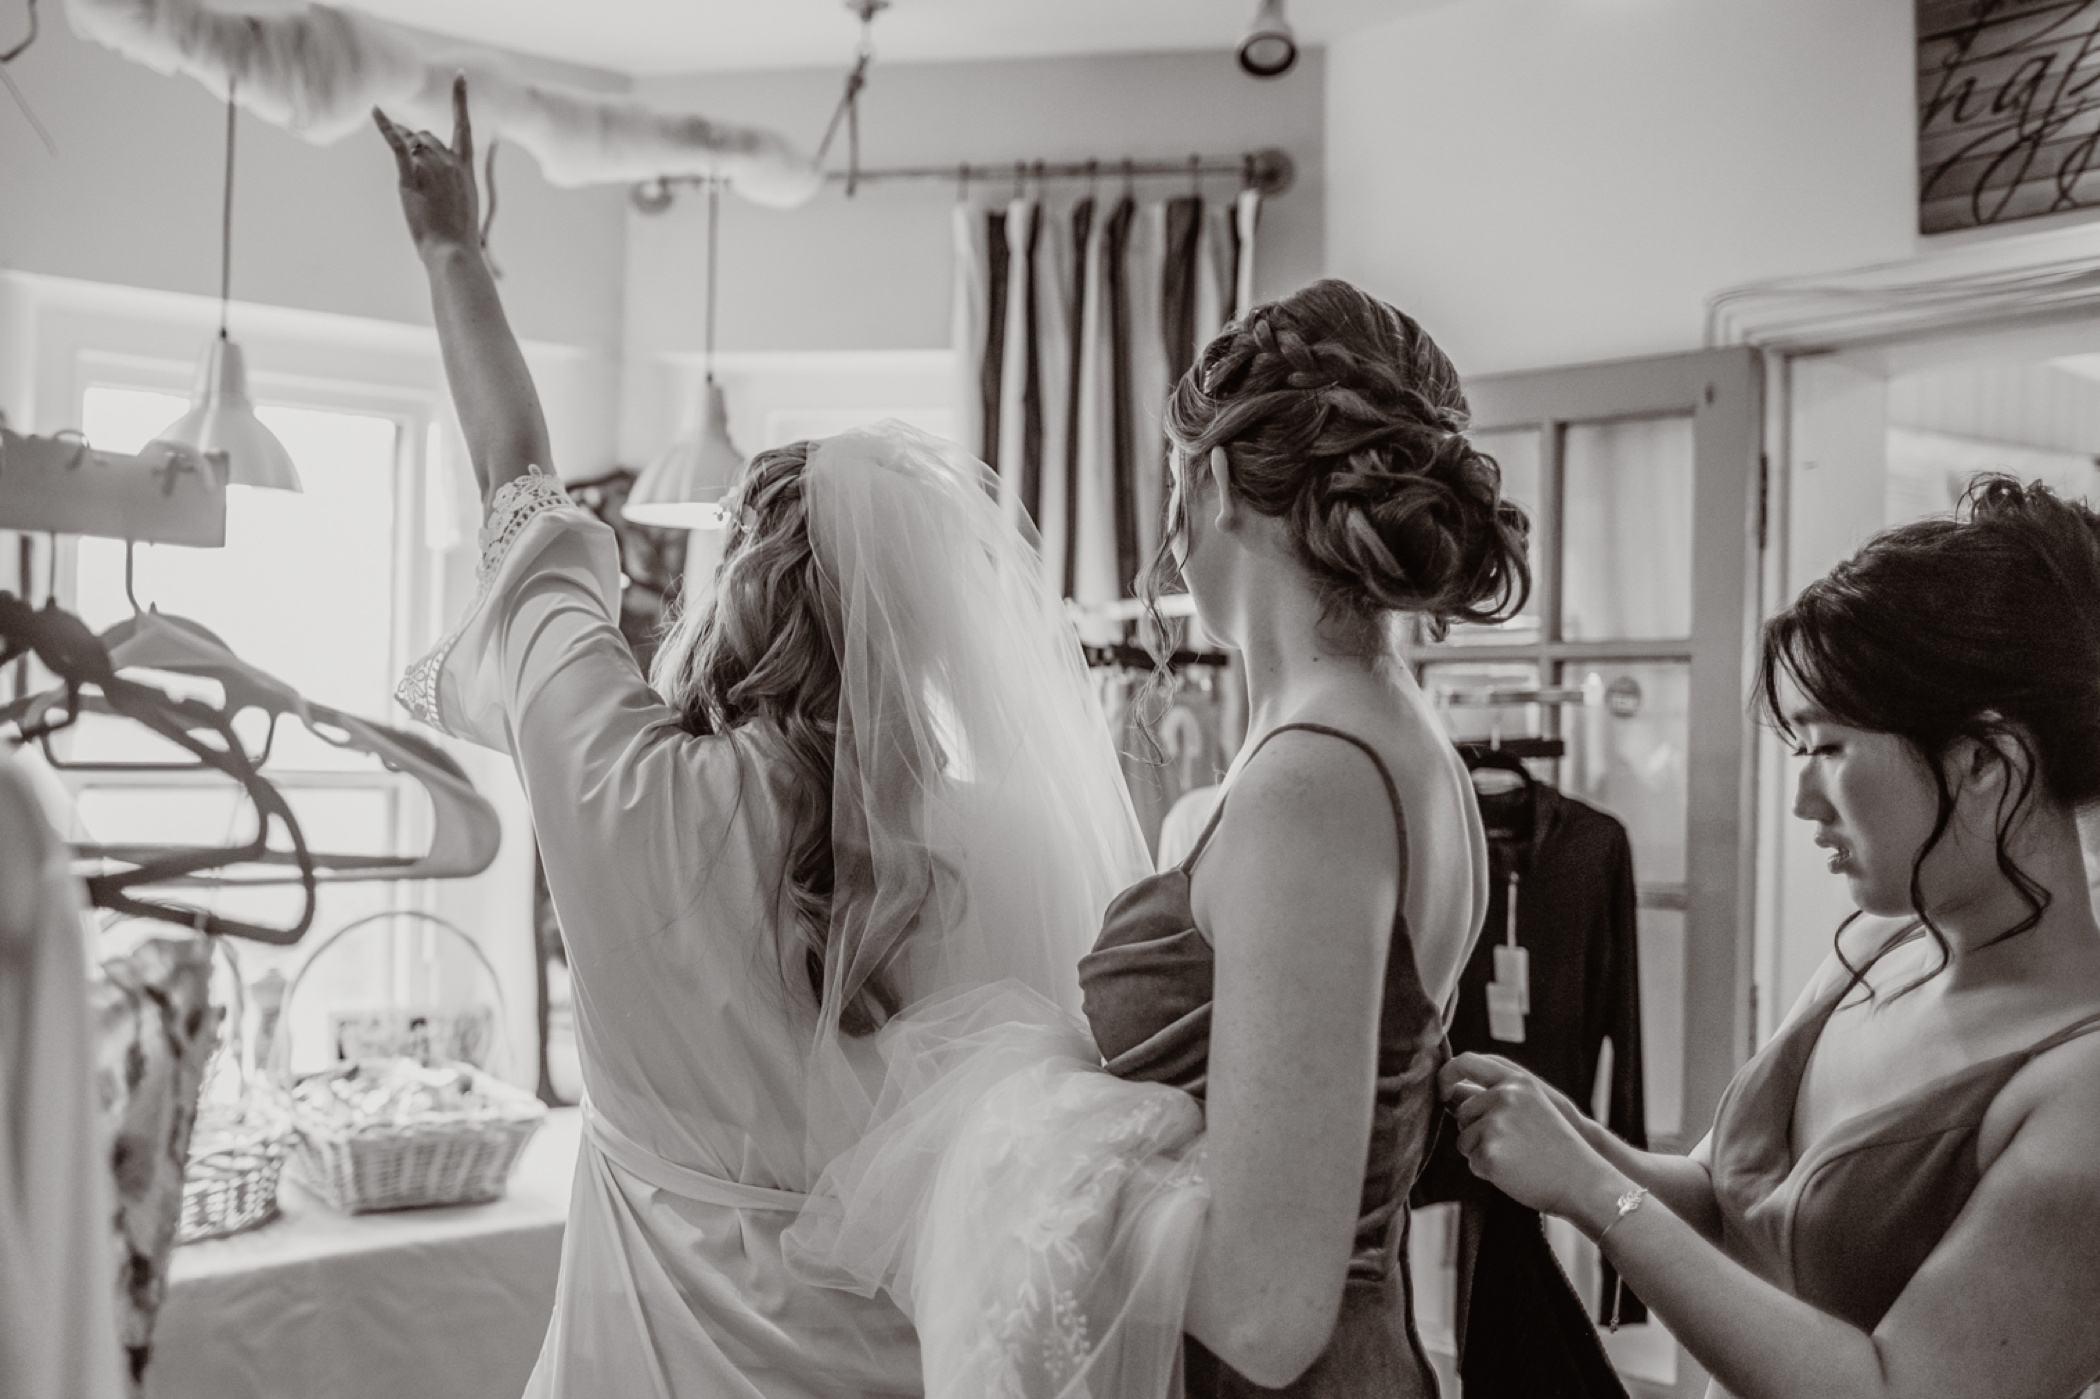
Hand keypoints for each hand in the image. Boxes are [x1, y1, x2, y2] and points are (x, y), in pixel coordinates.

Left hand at [374, 75, 480, 262]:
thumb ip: (451, 180)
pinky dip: (384, 125)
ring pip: (410, 143)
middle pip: (425, 136)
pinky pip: (396, 145)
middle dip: (415, 144)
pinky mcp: (411, 177)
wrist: (454, 250)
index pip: (464, 126)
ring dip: (403, 150)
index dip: (461, 99)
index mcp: (465, 168)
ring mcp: (431, 168)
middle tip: (412, 170)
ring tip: (411, 181)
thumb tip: (430, 168)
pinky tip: (374, 108)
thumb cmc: (458, 236)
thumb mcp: (463, 204)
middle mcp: (449, 161)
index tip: (460, 75)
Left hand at [1440, 1052, 1621, 1222]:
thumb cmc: (1556, 1145)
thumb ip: (1497, 1094)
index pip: (1466, 1062)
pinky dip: (1487, 1171)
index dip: (1447, 1074)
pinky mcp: (1489, 1153)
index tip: (1443, 1091)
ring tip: (1515, 1158)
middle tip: (1510, 1145)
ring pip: (1464, 1140)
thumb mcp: (1533, 1105)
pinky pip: (1473, 1163)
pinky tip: (1514, 1173)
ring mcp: (1495, 1125)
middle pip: (1462, 1111)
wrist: (1582, 1180)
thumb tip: (1450, 1094)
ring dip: (1480, 1152)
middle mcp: (1504, 1097)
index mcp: (1517, 1081)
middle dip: (1475, 1130)